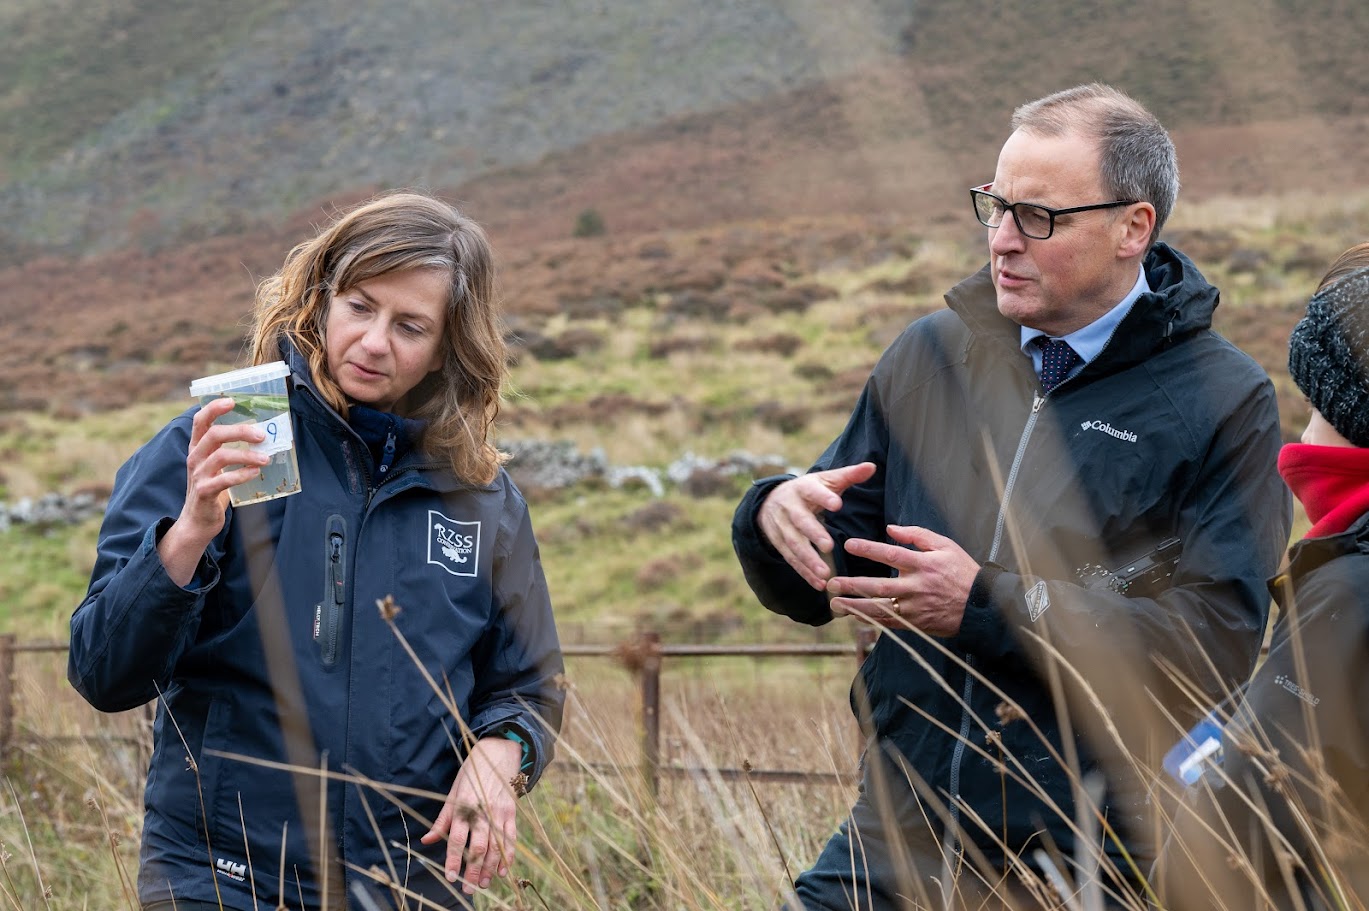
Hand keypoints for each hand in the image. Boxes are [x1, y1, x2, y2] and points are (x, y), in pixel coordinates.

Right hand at [157, 398, 269, 585]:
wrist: (198, 521)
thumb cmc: (213, 488)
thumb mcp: (218, 466)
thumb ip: (232, 449)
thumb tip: (264, 434)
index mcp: (198, 447)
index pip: (200, 421)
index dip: (214, 408)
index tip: (232, 401)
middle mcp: (195, 458)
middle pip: (213, 435)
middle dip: (239, 431)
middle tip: (262, 434)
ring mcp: (198, 475)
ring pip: (220, 456)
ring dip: (246, 455)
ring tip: (266, 458)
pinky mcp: (204, 492)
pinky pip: (223, 480)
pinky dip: (241, 475)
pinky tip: (255, 473)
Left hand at [420, 736, 522, 894]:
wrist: (498, 753)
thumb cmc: (471, 774)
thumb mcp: (452, 793)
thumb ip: (442, 820)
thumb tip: (426, 841)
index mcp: (463, 806)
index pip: (456, 839)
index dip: (453, 860)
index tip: (450, 877)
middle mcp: (482, 811)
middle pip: (478, 847)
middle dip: (473, 871)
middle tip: (468, 889)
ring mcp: (499, 813)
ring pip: (495, 847)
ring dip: (490, 868)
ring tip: (483, 885)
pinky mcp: (511, 813)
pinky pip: (511, 839)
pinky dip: (507, 857)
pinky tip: (502, 871)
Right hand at [756, 462, 877, 589]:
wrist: (770, 501)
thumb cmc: (809, 490)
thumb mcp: (825, 480)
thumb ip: (849, 475)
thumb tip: (871, 466)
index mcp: (802, 488)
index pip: (812, 491)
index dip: (824, 497)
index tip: (837, 504)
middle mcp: (789, 507)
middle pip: (800, 521)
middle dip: (813, 534)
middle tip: (828, 546)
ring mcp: (781, 527)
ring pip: (793, 544)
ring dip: (808, 560)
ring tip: (824, 574)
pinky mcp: (779, 543)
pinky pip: (791, 559)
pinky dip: (804, 572)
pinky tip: (818, 583)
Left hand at [826, 525, 979, 635]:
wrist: (981, 606)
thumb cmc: (962, 571)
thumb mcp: (946, 546)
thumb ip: (917, 535)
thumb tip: (890, 528)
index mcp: (925, 565)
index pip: (891, 555)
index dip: (869, 549)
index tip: (849, 544)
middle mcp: (918, 587)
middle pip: (880, 586)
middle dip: (853, 585)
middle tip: (831, 582)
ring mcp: (916, 608)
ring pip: (881, 609)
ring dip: (856, 607)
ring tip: (835, 603)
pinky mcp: (917, 623)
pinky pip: (889, 622)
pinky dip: (870, 620)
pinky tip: (853, 615)